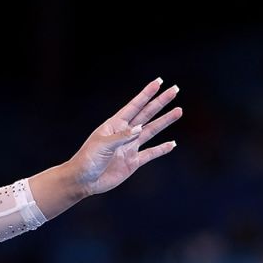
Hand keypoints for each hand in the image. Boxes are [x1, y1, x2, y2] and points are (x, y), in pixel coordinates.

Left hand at [66, 78, 181, 197]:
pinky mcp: (133, 162)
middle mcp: (125, 133)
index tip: (159, 82)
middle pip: (146, 114)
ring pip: (151, 131)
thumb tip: (140, 129)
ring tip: (178, 111)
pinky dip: (161, 149)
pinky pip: (151, 153)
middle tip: (175, 90)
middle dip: (160, 102)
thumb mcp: (102, 145)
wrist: (83, 181)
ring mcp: (130, 147)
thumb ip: (122, 136)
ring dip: (165, 121)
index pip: (134, 106)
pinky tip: (172, 143)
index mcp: (114, 125)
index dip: (146, 94)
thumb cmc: (87, 159)